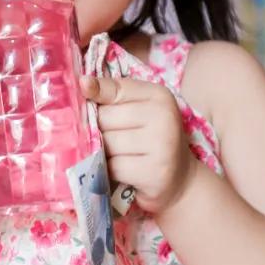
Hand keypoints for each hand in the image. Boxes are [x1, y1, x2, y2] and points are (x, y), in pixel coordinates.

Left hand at [81, 74, 195, 216]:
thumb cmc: (152, 140)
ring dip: (105, 153)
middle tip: (115, 140)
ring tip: (120, 156)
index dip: (95, 96)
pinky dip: (111, 171)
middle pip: (104, 118)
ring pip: (106, 143)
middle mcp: (163, 116)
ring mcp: (161, 144)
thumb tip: (83, 83)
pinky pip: (113, 167)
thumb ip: (112, 95)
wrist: (180, 181)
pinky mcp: (154, 171)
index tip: (87, 98)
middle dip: (99, 131)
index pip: (113, 89)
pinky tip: (124, 171)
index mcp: (159, 95)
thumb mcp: (138, 110)